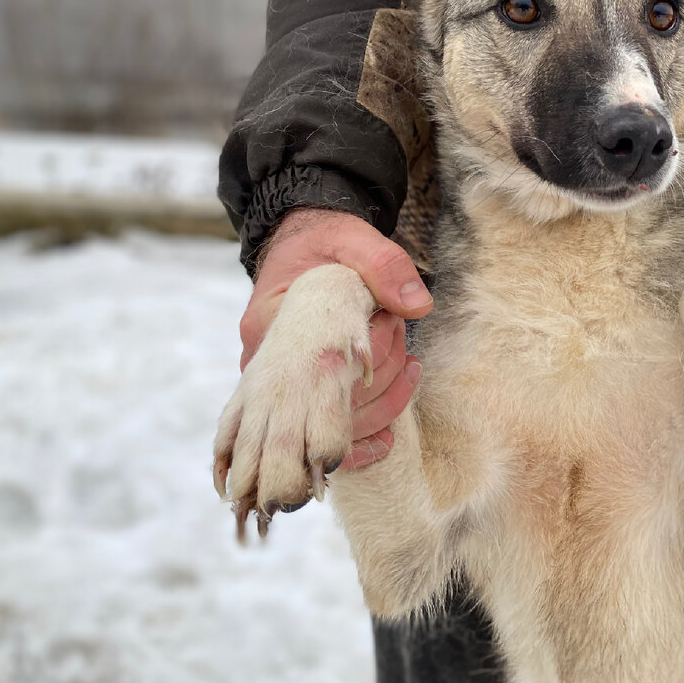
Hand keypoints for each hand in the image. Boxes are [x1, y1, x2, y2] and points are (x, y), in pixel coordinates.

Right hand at [238, 208, 432, 471]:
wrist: (303, 245)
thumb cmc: (325, 244)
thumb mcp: (353, 240)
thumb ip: (383, 266)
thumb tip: (416, 307)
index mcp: (270, 321)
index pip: (317, 363)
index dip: (364, 356)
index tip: (390, 327)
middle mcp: (266, 365)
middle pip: (326, 403)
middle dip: (379, 377)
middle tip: (401, 337)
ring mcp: (278, 389)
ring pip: (333, 425)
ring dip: (384, 399)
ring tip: (408, 362)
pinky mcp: (296, 401)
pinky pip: (324, 439)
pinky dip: (360, 442)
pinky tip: (388, 439)